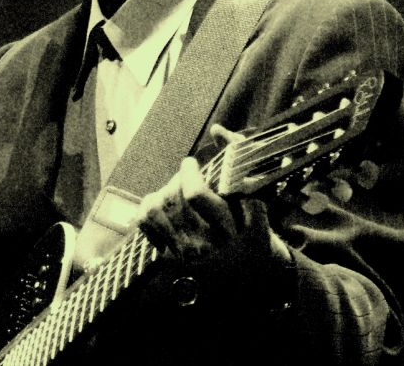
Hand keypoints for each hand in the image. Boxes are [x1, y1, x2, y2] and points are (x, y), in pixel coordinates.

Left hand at [135, 125, 290, 264]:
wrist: (250, 273)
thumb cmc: (254, 230)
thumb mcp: (258, 199)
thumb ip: (239, 158)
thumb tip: (217, 130)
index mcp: (228, 230)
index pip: (194, 194)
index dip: (188, 172)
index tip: (191, 163)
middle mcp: (204, 244)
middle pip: (173, 198)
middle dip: (178, 180)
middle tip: (187, 177)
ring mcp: (184, 253)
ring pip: (156, 208)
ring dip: (163, 192)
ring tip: (176, 190)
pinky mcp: (169, 257)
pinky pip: (145, 223)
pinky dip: (149, 207)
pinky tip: (163, 205)